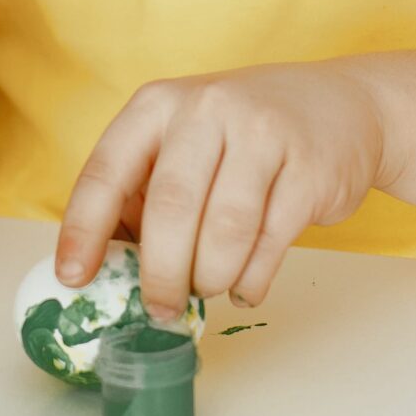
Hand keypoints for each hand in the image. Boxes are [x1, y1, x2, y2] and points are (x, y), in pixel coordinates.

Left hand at [58, 63, 385, 321]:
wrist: (341, 107)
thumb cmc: (242, 136)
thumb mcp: (183, 143)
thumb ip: (143, 196)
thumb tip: (102, 271)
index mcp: (159, 105)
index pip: (107, 171)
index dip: (84, 230)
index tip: (73, 278)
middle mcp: (208, 110)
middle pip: (171, 209)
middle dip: (160, 274)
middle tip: (158, 309)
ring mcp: (264, 135)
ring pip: (224, 232)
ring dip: (209, 279)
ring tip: (207, 289)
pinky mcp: (310, 170)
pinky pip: (271, 244)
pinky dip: (250, 280)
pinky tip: (243, 285)